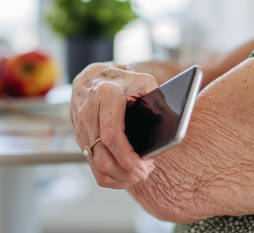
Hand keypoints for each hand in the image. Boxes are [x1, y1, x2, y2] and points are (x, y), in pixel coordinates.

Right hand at [71, 62, 157, 188]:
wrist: (93, 76)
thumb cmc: (123, 80)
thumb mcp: (143, 82)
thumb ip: (157, 100)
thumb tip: (173, 124)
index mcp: (106, 96)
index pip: (111, 135)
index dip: (127, 157)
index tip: (144, 168)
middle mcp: (89, 114)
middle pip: (102, 157)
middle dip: (126, 172)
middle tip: (145, 173)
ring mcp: (81, 128)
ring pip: (96, 165)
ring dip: (119, 177)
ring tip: (137, 173)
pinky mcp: (80, 139)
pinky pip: (92, 166)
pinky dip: (110, 177)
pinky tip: (125, 174)